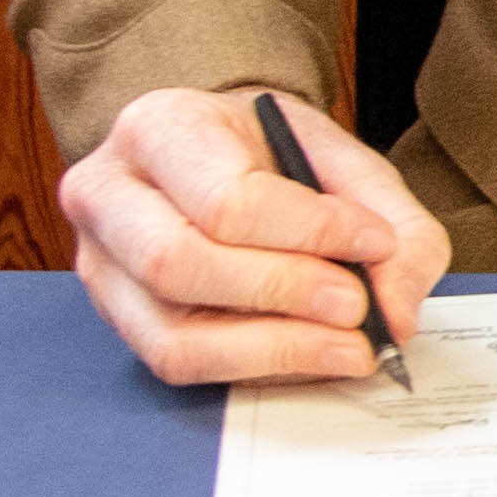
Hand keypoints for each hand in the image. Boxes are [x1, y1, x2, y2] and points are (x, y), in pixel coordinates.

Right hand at [61, 84, 444, 386]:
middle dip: (283, 293)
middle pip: (180, 265)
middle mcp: (107, 194)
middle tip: (357, 306)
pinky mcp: (117, 319)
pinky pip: (177, 363)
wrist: (218, 156)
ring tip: (347, 345)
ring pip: (173, 333)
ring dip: (274, 348)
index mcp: (159, 128)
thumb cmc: (269, 153)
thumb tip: (395, 315)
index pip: (225, 197)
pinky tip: (309, 354)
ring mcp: (101, 264)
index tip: (374, 243)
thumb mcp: (341, 158)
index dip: (308, 231)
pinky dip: (254, 368)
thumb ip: (394, 224)